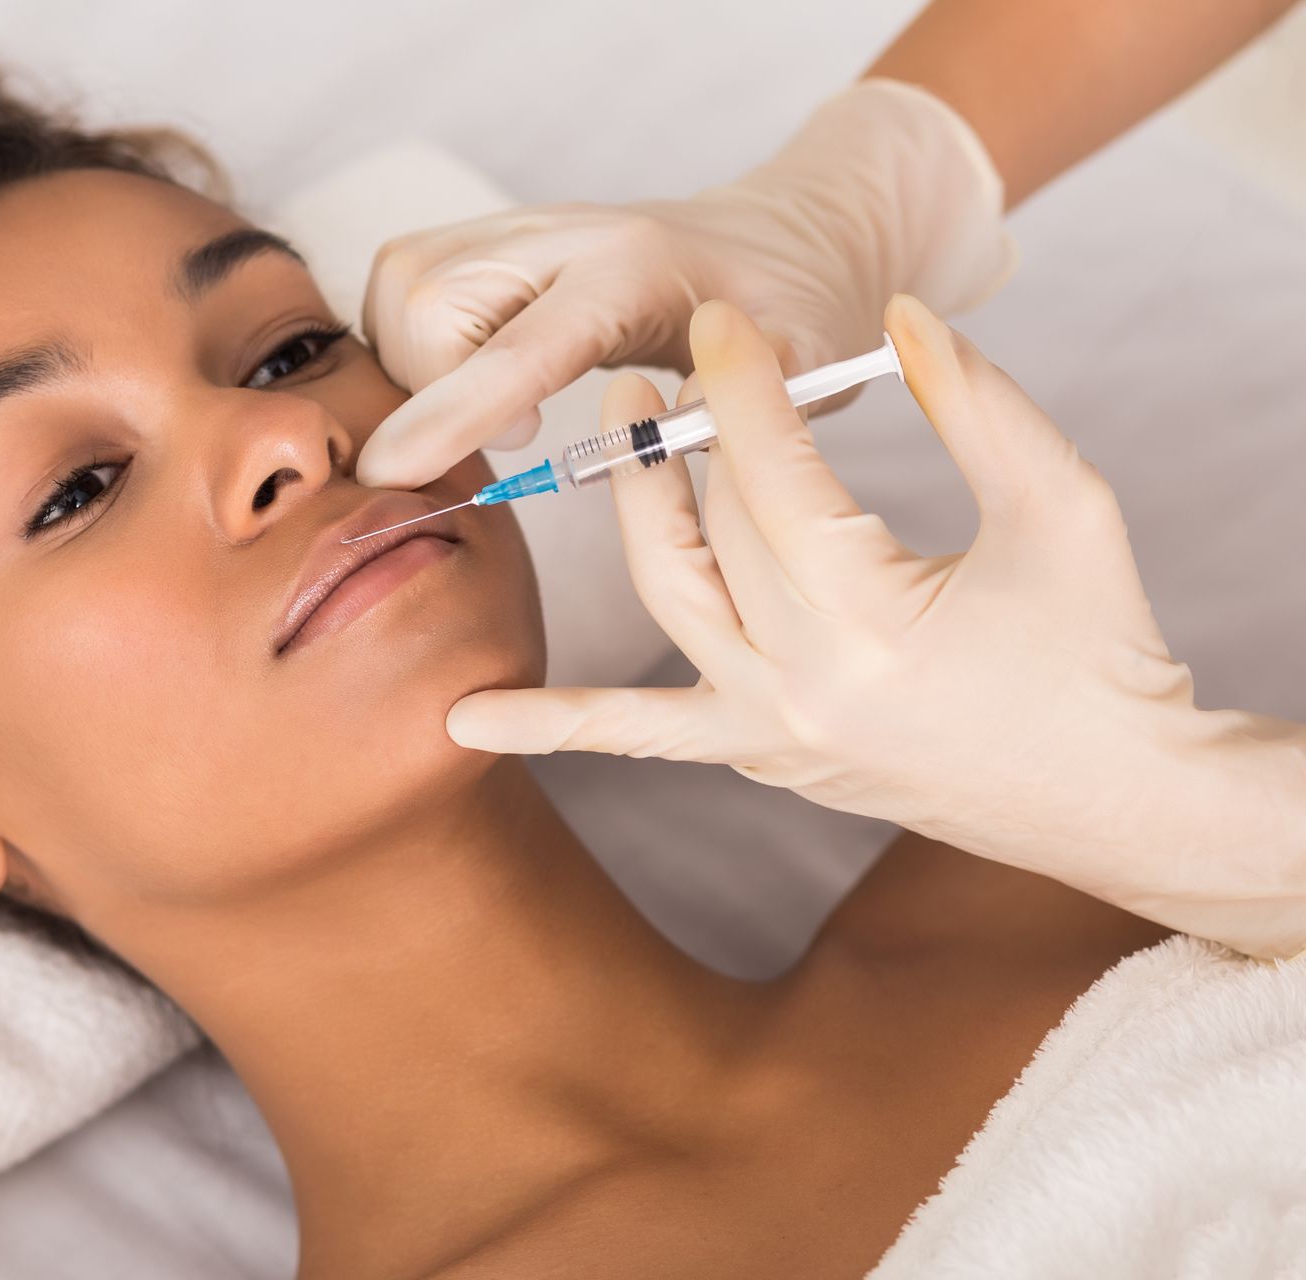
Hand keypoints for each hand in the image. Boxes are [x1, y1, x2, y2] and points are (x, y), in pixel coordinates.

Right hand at [353, 78, 1016, 491]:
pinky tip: (467, 381)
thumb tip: (674, 433)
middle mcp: (562, 234)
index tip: (390, 468)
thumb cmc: (793, 307)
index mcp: (634, 272)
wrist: (784, 237)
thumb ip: (753, 397)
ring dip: (411, 366)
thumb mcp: (811, 357)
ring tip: (493, 410)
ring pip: (398, 284)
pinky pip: (400, 281)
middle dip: (430, 390)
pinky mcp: (490, 238)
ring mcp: (518, 228)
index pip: (521, 344)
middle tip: (517, 436)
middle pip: (427, 299)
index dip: (451, 410)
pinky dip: (407, 344)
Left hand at [447, 294, 1305, 956]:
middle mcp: (802, 683)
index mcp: (875, 618)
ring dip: (633, 515)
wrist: (1107, 796)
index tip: (720, 320)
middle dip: (695, 433)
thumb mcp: (1067, 506)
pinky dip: (558, 726)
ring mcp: (770, 729)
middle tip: (680, 352)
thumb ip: (981, 405)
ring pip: (667, 601)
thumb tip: (897, 317)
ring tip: (619, 428)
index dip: (742, 385)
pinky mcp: (761, 752)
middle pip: (717, 526)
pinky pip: (642, 737)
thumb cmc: (1101, 647)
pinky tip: (466, 722)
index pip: (774, 474)